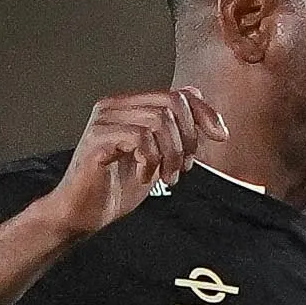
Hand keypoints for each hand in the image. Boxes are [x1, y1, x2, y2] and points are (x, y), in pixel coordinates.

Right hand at [51, 88, 225, 236]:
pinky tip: (145, 176)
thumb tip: (212, 122)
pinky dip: (151, 160)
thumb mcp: (159, 158)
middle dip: (189, 138)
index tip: (220, 136)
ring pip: (159, 121)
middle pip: (173, 103)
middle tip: (183, 167)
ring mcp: (105, 120)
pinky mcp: (98, 138)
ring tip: (167, 176)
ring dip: (172, 154)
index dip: (205, 112)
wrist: (85, 212)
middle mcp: (115, 105)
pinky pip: (140, 138)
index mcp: (131, 105)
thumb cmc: (117, 186)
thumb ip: (179, 137)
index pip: (179, 93)